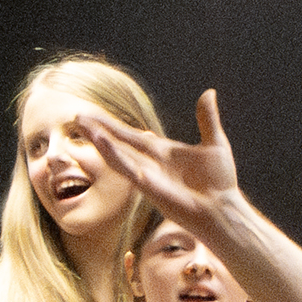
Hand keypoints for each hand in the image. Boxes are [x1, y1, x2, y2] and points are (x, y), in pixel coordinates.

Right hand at [68, 90, 240, 232]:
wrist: (224, 209)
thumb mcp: (215, 144)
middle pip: (119, 142)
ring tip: (83, 124)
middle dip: (99, 130)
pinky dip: (114, 155)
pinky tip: (101, 142)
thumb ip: (207, 119)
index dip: (114, 125)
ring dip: (100, 139)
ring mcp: (148, 175)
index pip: (132, 135)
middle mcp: (151, 163)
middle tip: (78, 116)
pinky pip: (128, 168)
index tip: (95, 114)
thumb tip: (208, 92)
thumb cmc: (220, 183)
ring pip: (118, 154)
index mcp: (163, 152)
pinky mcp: (149, 186)